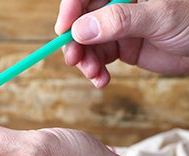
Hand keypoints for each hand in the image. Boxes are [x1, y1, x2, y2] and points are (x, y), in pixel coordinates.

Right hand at [55, 0, 188, 87]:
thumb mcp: (159, 16)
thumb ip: (119, 20)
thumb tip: (81, 29)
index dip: (70, 10)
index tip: (64, 30)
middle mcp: (117, 4)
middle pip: (81, 20)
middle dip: (75, 42)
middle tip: (74, 60)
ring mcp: (118, 26)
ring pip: (87, 43)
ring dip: (85, 61)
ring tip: (94, 74)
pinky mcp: (122, 47)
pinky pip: (99, 59)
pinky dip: (96, 72)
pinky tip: (102, 80)